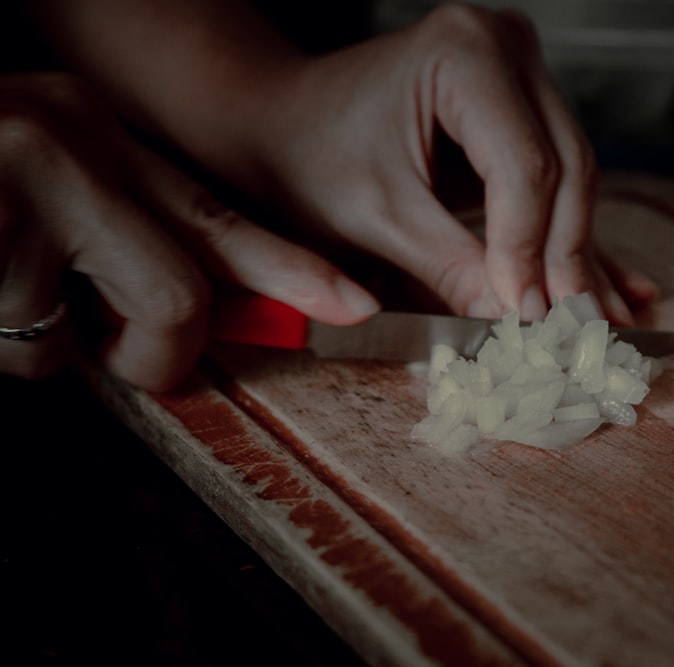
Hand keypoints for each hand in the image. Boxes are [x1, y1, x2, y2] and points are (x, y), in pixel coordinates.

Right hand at [0, 72, 377, 389]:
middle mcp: (71, 149)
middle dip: (159, 355)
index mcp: (95, 131)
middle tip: (134, 364)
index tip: (355, 304)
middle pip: (179, 296)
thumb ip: (123, 235)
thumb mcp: (44, 184)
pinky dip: (3, 350)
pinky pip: (25, 352)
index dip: (289, 272)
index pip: (214, 217)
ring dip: (44, 344)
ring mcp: (24, 189)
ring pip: (85, 341)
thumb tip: (197, 312)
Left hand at [251, 5, 656, 322]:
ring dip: (580, 257)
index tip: (530, 316)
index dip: (529, 249)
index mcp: (463, 52)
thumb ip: (453, 268)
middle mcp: (505, 46)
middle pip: (564, 169)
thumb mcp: (377, 217)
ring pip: (573, 179)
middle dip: (565, 258)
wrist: (283, 123)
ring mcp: (521, 73)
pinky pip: (558, 180)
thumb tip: (520, 323)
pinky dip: (573, 238)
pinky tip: (617, 286)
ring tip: (604, 323)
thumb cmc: (310, 157)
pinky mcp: (523, 108)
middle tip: (577, 331)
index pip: (522, 166)